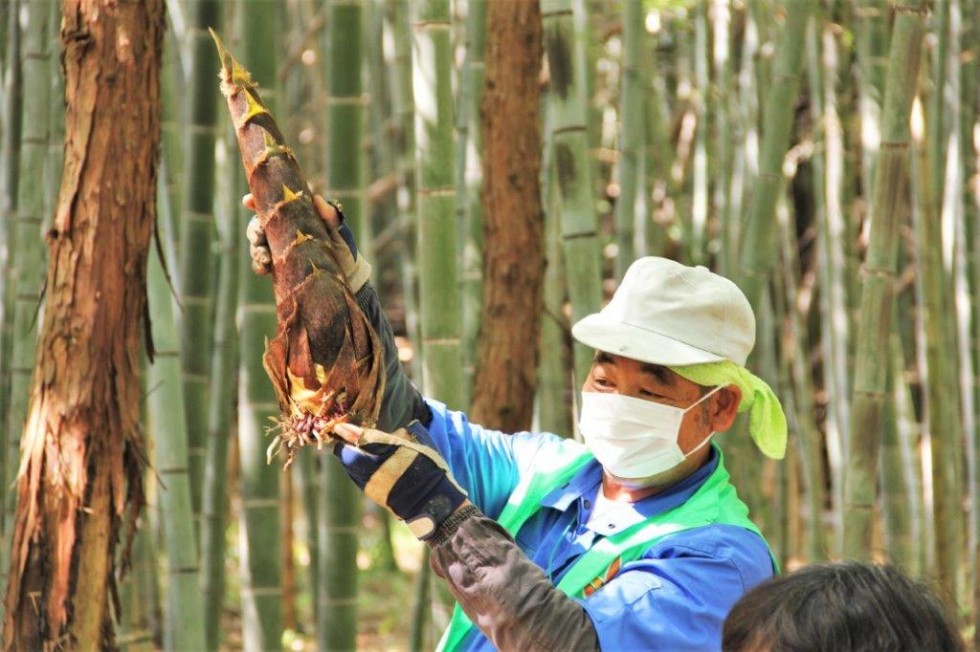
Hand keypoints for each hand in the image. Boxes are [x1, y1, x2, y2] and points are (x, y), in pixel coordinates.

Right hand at [243, 193, 371, 291]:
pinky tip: (264, 269)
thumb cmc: (343, 248)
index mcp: (294, 216)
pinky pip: (260, 263)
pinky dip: (258, 265)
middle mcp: (282, 230)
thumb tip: (317, 199)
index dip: (256, 201)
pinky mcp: (278, 266)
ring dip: (256, 250)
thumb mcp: (339, 232)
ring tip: (265, 260)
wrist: (347, 277)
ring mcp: (278, 248)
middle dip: (254, 231)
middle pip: (258, 225)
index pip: (271, 206)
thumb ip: (330, 216)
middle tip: (259, 238)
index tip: (247, 201)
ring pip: (257, 245)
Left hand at [333, 421, 467, 539]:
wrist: (432, 500)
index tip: (340, 426)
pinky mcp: (371, 492)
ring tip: (351, 450)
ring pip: (350, 466)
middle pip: (350, 454)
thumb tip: (393, 429)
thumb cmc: (430, 468)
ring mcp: (374, 481)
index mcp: (394, 450)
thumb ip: (403, 434)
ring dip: (348, 457)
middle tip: (344, 437)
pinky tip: (358, 464)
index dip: (350, 431)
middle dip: (346, 445)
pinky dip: (354, 468)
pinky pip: (356, 477)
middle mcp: (380, 466)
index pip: (365, 438)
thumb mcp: (421, 445)